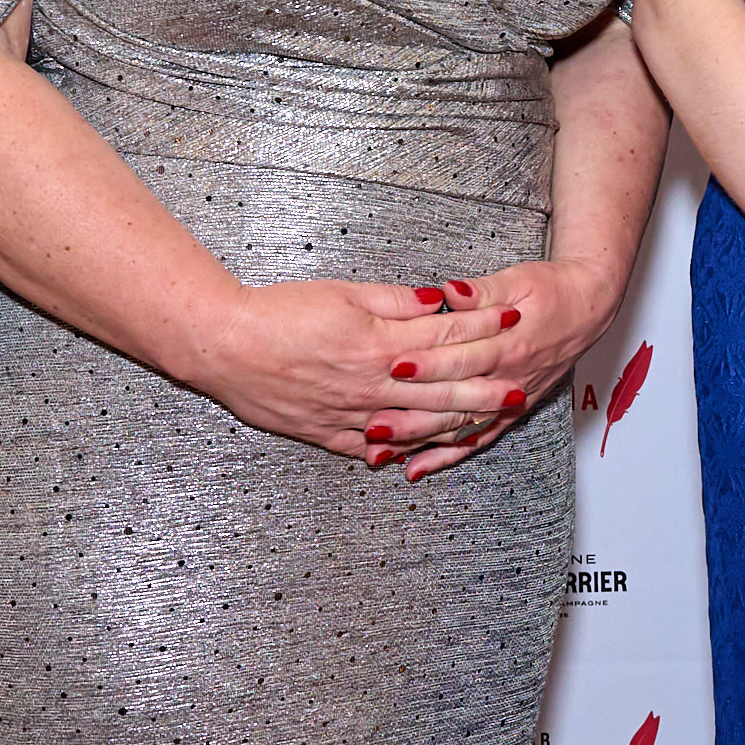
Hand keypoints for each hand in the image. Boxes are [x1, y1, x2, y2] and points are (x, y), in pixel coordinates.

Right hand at [178, 276, 542, 469]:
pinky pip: (377, 448)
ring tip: (487, 422)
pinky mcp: (327, 434)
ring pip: (417, 425)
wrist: (224, 346)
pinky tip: (428, 450)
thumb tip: (439, 301)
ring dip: (456, 423)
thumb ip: (397, 302)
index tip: (514, 320)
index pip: (447, 336)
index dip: (484, 328)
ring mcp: (352, 415)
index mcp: (380, 344)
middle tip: (519, 388)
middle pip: (443, 388)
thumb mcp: (345, 293)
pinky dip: (406, 449)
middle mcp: (373, 385)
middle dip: (486, 388)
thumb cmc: (281, 312)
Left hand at [388, 258, 625, 479]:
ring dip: (422, 441)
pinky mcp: (512, 412)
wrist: (588, 308)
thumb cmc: (551, 290)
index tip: (394, 365)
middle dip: (414, 413)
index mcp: (511, 342)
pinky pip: (477, 440)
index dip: (429, 363)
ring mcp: (511, 400)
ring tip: (382, 450)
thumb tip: (450, 292)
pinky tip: (416, 467)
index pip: (464, 357)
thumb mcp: (518, 280)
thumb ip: (482, 292)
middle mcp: (510, 377)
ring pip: (461, 427)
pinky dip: (446, 456)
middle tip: (374, 422)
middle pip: (456, 400)